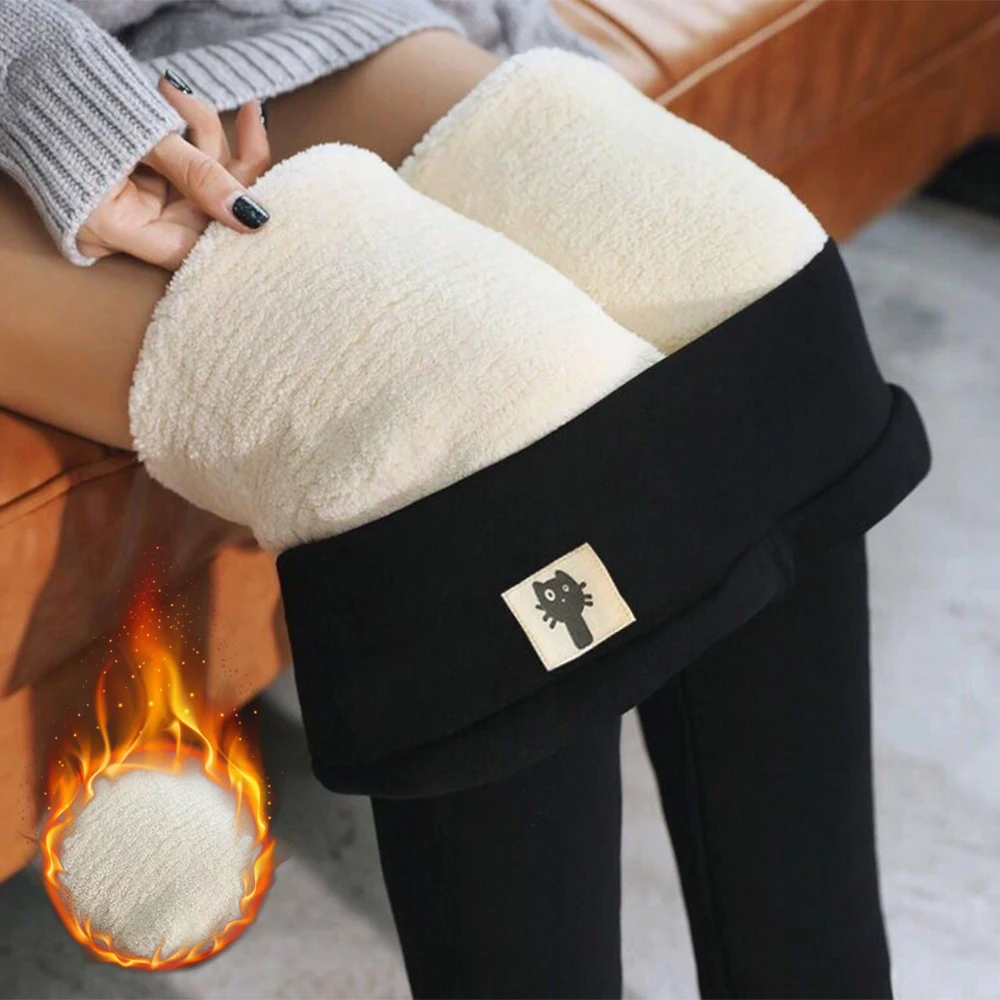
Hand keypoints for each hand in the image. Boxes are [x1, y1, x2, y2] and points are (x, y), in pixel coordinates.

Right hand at [77, 71, 272, 270]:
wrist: (20, 72)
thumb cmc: (71, 110)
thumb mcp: (140, 141)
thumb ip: (198, 174)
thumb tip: (252, 216)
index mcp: (116, 232)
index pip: (194, 247)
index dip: (233, 225)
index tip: (267, 197)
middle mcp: (131, 226)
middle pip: (204, 212)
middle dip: (230, 164)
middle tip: (249, 118)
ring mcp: (139, 203)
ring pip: (198, 182)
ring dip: (204, 133)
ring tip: (177, 91)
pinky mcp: (144, 180)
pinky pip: (183, 165)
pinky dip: (189, 132)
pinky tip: (177, 96)